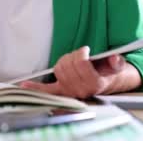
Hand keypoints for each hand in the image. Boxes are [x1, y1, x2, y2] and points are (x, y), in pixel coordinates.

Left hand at [20, 46, 141, 97]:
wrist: (107, 83)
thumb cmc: (109, 72)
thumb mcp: (117, 65)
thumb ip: (117, 62)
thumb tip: (115, 59)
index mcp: (95, 84)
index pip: (81, 64)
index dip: (82, 54)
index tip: (86, 51)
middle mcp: (81, 90)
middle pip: (68, 65)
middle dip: (73, 56)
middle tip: (81, 55)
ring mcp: (70, 92)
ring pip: (59, 70)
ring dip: (64, 61)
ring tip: (73, 60)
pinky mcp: (61, 91)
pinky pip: (47, 91)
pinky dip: (36, 88)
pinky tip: (25, 85)